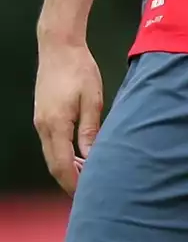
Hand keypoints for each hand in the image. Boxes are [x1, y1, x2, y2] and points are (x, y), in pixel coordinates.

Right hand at [33, 39, 103, 194]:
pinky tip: (79, 156)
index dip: (73, 182)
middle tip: (89, 191)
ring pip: (52, 154)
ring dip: (67, 168)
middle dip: (69, 180)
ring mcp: (40, 122)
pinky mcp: (43, 116)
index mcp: (55, 125)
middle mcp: (43, 127)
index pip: (62, 164)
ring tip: (88, 176)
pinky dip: (63, 154)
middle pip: (54, 163)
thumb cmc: (79, 70)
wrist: (59, 48)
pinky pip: (52, 143)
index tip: (87, 194)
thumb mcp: (92, 98)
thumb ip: (90, 128)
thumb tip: (91, 155)